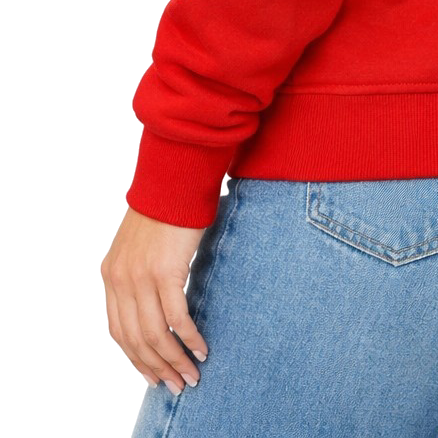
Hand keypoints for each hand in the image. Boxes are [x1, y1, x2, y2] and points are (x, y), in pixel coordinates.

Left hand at [101, 207, 209, 392]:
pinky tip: (202, 348)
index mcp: (110, 274)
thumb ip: (141, 273)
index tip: (153, 375)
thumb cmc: (165, 206)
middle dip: (156, 367)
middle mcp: (120, 280)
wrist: (174, 178)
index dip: (135, 358)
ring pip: (155, 335)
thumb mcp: (140, 244)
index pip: (117, 331)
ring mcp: (141, 278)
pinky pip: (176, 318)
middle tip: (176, 385)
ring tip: (192, 375)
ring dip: (175, 360)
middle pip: (135, 340)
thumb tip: (158, 304)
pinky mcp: (165, 272)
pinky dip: (189, 338)